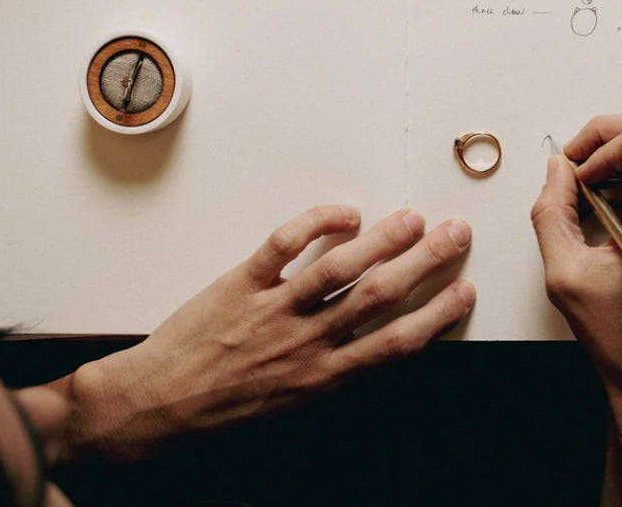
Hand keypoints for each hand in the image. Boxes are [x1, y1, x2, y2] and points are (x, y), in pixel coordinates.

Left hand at [23, 205, 474, 462]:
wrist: (156, 405)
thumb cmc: (220, 408)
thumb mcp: (290, 404)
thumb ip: (332, 370)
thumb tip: (373, 340)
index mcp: (322, 375)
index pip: (396, 342)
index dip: (438, 314)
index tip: (465, 291)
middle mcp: (305, 341)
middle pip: (379, 295)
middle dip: (425, 262)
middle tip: (454, 234)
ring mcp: (274, 308)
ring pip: (341, 266)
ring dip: (384, 238)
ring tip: (413, 218)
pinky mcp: (241, 282)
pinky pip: (287, 245)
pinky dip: (319, 223)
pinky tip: (345, 214)